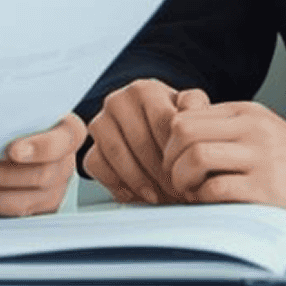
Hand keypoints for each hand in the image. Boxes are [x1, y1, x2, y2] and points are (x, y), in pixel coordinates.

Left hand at [0, 112, 84, 217]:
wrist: (19, 138)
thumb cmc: (17, 119)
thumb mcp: (19, 106)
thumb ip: (7, 108)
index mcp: (68, 133)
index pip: (63, 140)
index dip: (40, 147)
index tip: (12, 151)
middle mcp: (64, 165)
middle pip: (38, 176)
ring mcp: (53, 192)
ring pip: (19, 203)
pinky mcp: (34, 212)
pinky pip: (8, 218)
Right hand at [81, 78, 185, 202]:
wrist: (150, 135)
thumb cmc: (170, 126)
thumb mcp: (189, 112)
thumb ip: (195, 106)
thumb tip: (194, 112)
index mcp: (145, 90)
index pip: (162, 122)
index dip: (177, 151)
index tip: (188, 171)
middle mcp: (119, 101)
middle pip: (140, 141)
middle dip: (160, 172)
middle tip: (176, 190)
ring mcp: (100, 121)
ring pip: (116, 153)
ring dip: (139, 180)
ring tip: (157, 195)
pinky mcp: (89, 145)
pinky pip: (96, 165)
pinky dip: (115, 183)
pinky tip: (134, 193)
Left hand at [161, 93, 285, 219]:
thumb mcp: (258, 128)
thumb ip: (223, 127)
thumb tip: (175, 136)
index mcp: (244, 112)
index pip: (185, 116)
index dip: (168, 142)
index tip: (173, 161)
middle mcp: (251, 128)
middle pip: (183, 133)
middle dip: (169, 160)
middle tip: (174, 179)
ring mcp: (260, 157)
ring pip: (196, 157)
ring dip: (182, 180)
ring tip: (189, 193)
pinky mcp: (268, 188)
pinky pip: (217, 189)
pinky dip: (203, 199)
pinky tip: (209, 204)